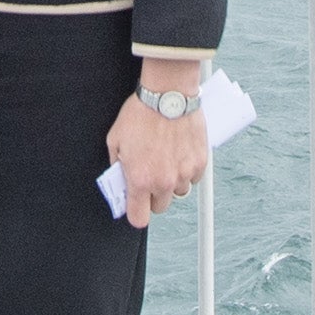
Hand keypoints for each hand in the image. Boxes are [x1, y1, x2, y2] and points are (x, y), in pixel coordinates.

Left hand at [105, 77, 210, 229]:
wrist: (167, 95)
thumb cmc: (140, 114)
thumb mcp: (115, 140)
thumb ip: (117, 165)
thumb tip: (119, 179)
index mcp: (140, 180)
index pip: (138, 218)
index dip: (136, 212)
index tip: (135, 204)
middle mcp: (163, 182)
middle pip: (160, 207)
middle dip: (153, 195)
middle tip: (150, 174)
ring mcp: (184, 174)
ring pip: (178, 191)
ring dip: (172, 182)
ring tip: (165, 158)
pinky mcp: (199, 163)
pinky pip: (193, 177)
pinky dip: (187, 170)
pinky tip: (179, 152)